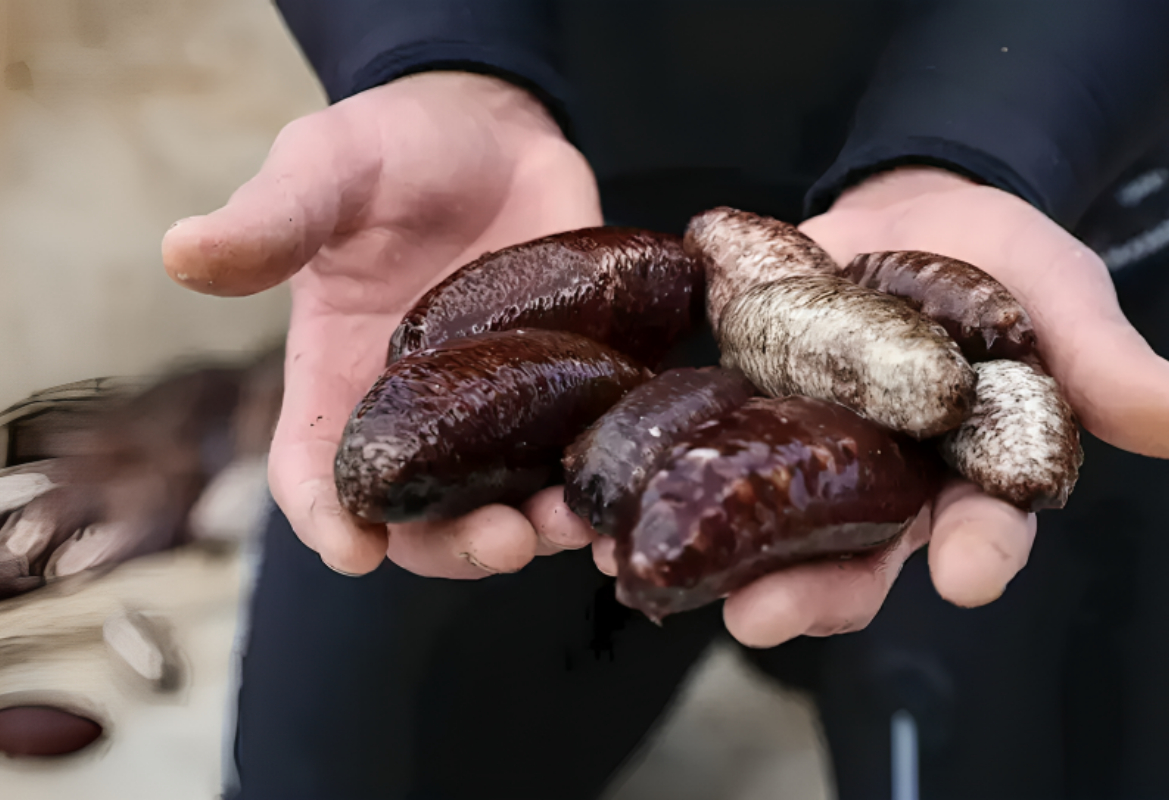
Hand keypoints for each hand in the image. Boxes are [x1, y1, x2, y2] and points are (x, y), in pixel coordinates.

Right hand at [162, 72, 602, 575]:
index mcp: (337, 378)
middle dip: (457, 544)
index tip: (354, 548)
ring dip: (538, 529)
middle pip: (422, 516)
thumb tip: (182, 250)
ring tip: (569, 522)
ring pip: (507, 501)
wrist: (490, 127)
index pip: (315, 472)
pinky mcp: (564, 384)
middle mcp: (415, 412)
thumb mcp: (325, 171)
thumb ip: (273, 219)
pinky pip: (577, 452)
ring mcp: (494, 406)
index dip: (327, 518)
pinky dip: (596, 482)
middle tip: (502, 540)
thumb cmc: (390, 148)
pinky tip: (621, 486)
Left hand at [603, 166, 1168, 646]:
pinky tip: (611, 497)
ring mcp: (808, 451)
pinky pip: (704, 448)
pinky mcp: (746, 407)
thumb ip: (1098, 357)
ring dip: (715, 555)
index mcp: (966, 475)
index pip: (982, 530)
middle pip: (854, 558)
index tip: (968, 573)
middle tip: (764, 621)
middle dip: (813, 592)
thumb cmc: (999, 262)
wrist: (911, 211)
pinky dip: (662, 471)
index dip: (978, 553)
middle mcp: (881, 483)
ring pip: (767, 523)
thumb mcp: (1057, 295)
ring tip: (660, 574)